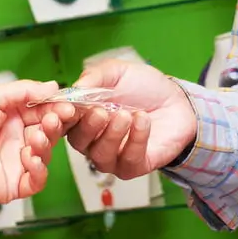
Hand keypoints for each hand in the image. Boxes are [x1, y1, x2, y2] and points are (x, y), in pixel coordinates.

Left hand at [0, 80, 66, 208]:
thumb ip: (24, 90)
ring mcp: (18, 161)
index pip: (43, 110)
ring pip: (47, 153)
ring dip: (46, 143)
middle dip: (55, 123)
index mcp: (12, 117)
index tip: (67, 103)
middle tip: (55, 118)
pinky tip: (29, 158)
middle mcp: (17, 138)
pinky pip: (39, 178)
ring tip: (36, 137)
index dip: (57, 107)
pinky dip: (40, 168)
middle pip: (49, 130)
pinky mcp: (17, 183)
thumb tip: (52, 86)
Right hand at [55, 56, 196, 179]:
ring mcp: (112, 156)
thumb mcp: (117, 72)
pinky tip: (142, 121)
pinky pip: (128, 160)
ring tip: (126, 115)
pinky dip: (135, 140)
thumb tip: (74, 88)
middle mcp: (93, 139)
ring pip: (100, 155)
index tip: (66, 108)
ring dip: (112, 135)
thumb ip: (95, 76)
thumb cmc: (144, 87)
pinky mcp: (133, 166)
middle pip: (78, 141)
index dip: (59, 117)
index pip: (62, 122)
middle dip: (87, 127)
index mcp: (83, 116)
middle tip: (100, 111)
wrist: (177, 100)